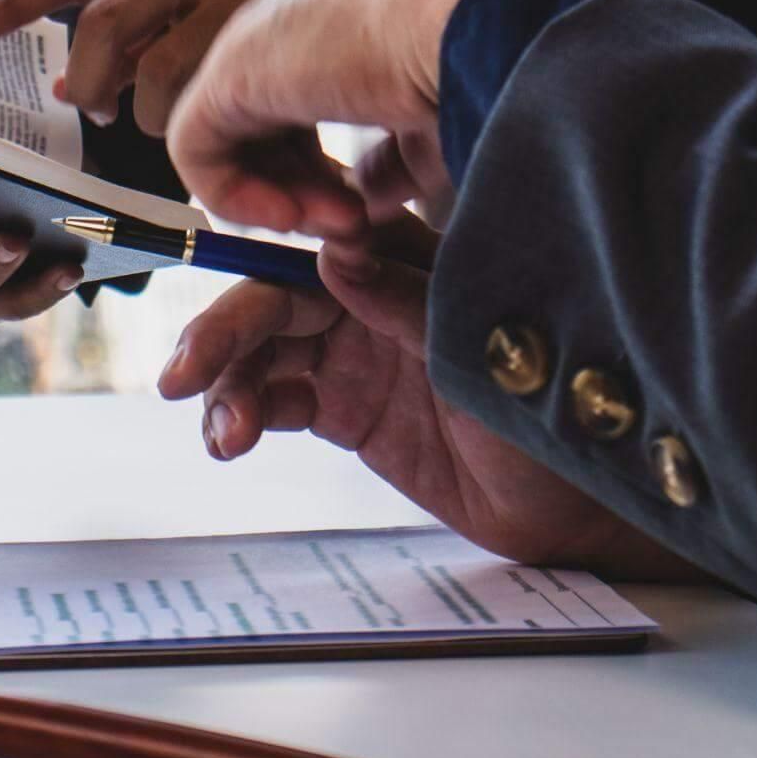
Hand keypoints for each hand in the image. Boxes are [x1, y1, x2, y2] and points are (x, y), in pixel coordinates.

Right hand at [159, 217, 660, 570]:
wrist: (574, 506)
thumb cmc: (547, 409)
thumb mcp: (476, 346)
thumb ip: (404, 299)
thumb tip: (338, 251)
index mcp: (404, 257)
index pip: (310, 252)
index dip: (255, 277)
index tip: (223, 324)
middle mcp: (371, 295)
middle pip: (272, 301)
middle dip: (222, 339)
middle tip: (182, 381)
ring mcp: (355, 351)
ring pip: (264, 352)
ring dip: (229, 386)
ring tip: (225, 436)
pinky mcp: (347, 405)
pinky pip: (276, 397)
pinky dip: (244, 413)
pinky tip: (232, 437)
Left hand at [168, 0, 570, 236]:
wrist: (484, 14)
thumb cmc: (486, 56)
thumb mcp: (438, 121)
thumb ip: (395, 160)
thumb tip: (366, 201)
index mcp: (343, 12)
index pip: (302, 97)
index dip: (322, 169)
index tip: (364, 209)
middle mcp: (294, 15)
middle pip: (262, 122)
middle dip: (300, 191)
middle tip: (351, 227)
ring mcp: (257, 35)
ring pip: (229, 138)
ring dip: (278, 200)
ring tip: (340, 224)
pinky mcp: (229, 67)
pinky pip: (195, 149)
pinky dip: (234, 196)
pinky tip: (292, 216)